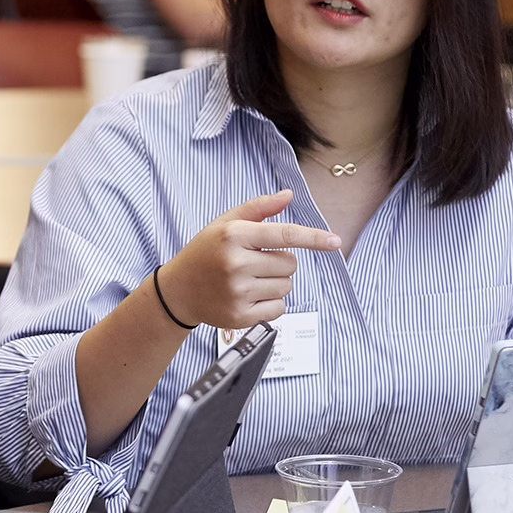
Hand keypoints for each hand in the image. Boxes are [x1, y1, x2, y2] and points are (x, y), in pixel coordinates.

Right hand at [155, 191, 340, 330]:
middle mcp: (235, 264)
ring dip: (275, 282)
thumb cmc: (205, 252)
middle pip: (290, 263)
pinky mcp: (239, 316)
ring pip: (286, 286)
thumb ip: (258, 209)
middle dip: (280, 262)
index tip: (335, 241)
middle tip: (255, 262)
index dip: (313, 238)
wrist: (177, 290)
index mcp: (234, 236)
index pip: (284, 235)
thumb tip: (288, 196)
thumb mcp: (225, 223)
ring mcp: (237, 292)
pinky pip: (278, 308)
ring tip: (249, 279)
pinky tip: (249, 296)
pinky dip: (270, 303)